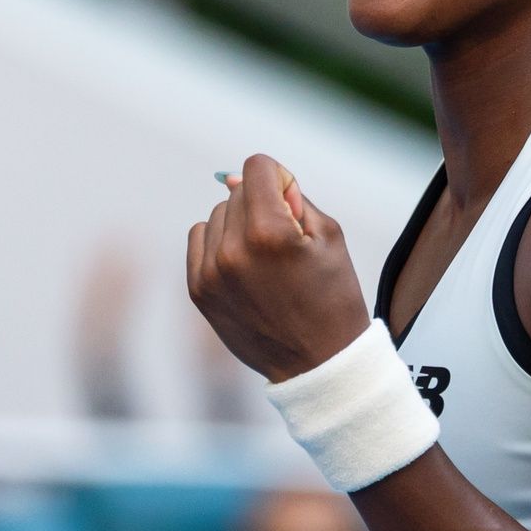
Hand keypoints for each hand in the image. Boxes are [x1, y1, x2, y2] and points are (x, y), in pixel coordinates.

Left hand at [187, 153, 372, 380]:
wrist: (317, 363)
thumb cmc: (332, 296)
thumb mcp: (328, 236)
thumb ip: (289, 197)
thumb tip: (237, 177)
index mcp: (270, 232)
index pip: (257, 168)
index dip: (280, 179)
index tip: (292, 206)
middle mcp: (233, 250)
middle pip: (238, 192)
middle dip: (262, 205)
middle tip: (286, 244)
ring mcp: (210, 272)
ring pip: (217, 215)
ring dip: (239, 226)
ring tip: (265, 261)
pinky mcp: (198, 290)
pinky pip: (199, 239)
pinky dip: (219, 245)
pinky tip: (244, 268)